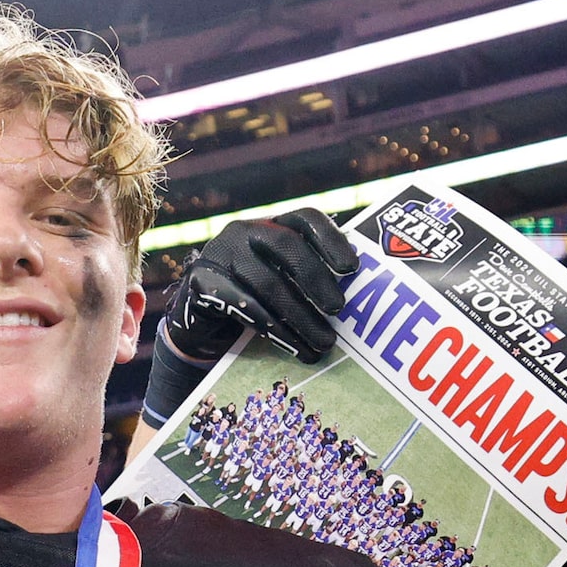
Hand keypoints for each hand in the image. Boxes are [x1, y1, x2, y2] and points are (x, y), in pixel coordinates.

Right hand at [161, 208, 358, 363]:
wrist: (200, 320)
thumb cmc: (254, 300)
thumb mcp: (281, 281)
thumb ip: (312, 278)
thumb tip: (366, 293)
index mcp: (272, 225)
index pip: (305, 219)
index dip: (331, 239)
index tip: (352, 268)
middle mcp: (245, 232)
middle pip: (287, 246)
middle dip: (317, 279)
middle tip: (339, 310)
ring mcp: (221, 254)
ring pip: (268, 283)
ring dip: (301, 317)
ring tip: (324, 343)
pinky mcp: (203, 281)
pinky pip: (245, 307)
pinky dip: (275, 329)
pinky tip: (295, 347)